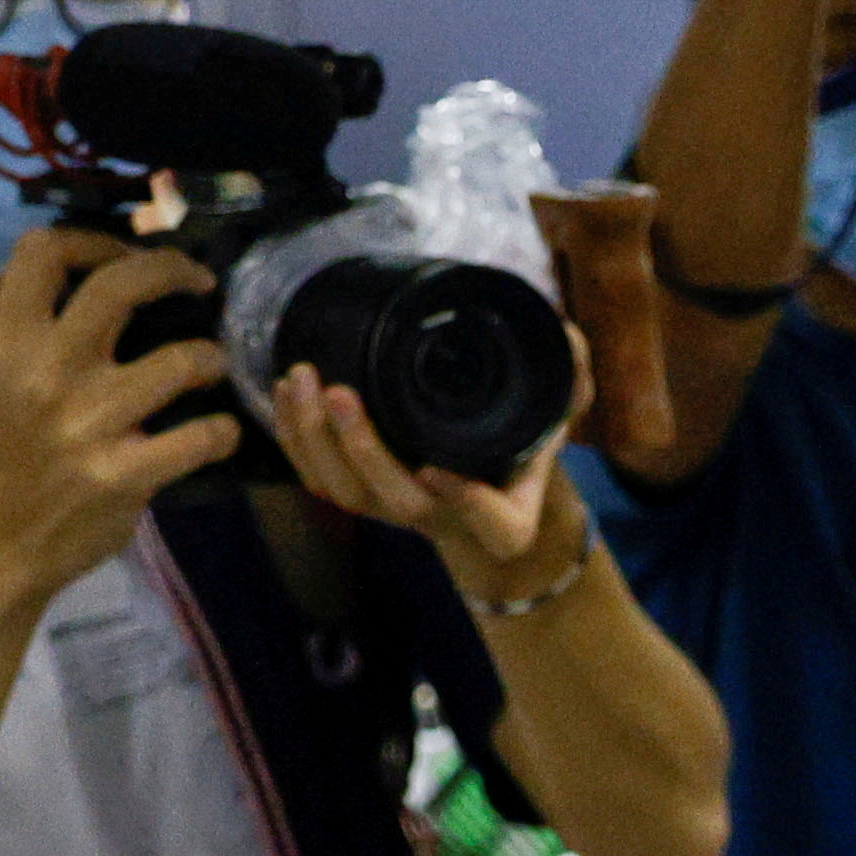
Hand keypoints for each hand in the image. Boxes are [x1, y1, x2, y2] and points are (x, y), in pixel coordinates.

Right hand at [0, 218, 240, 599]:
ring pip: (182, 360)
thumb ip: (30, 325)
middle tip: (200, 282)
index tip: (129, 252)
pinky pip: (202, 436)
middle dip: (174, 269)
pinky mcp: (122, 475)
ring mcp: (86, 425)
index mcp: (4, 342)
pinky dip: (223, 431)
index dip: (96, 238)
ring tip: (212, 365)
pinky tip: (220, 432)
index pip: (43, 251)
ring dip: (212, 357)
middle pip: (122, 284)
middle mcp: (44, 373)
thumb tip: (97, 269)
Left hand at [270, 362, 578, 594]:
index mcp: (508, 515)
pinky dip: (294, 438)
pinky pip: (318, 480)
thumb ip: (571, 375)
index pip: (497, 525)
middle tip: (340, 392)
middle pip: (400, 503)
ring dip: (315, 438)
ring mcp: (396, 511)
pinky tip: (285, 391)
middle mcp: (447, 521)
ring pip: (346, 493)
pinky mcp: (361, 495)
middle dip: (363, 450)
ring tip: (302, 378)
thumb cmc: (523, 442)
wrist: (489, 486)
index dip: (467, 503)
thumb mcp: (559, 411)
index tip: (438, 471)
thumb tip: (564, 330)